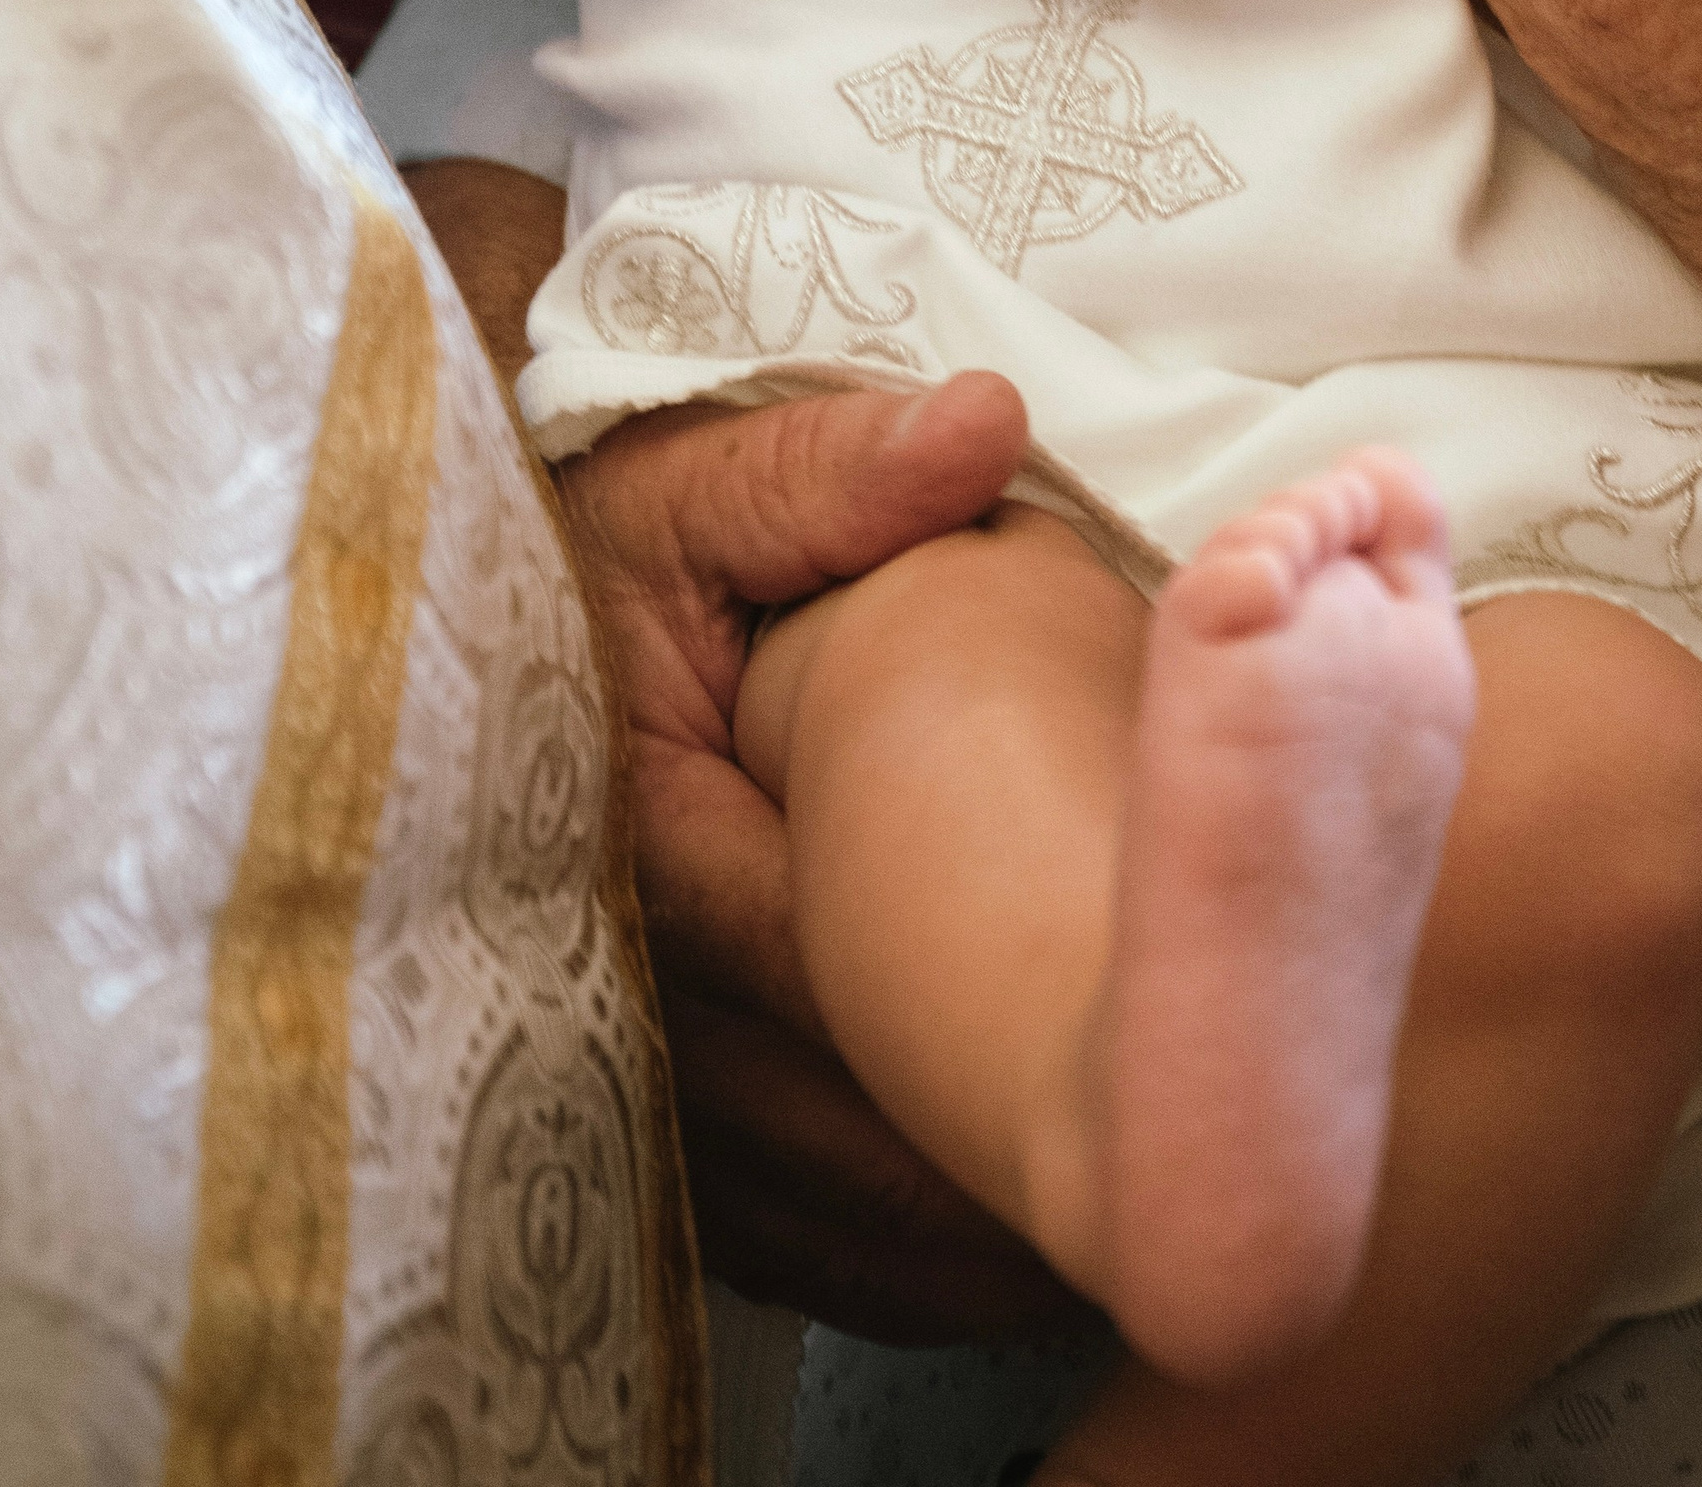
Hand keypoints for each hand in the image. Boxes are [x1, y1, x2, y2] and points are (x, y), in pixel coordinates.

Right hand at [555, 375, 1086, 1338]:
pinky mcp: (652, 1129)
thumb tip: (978, 434)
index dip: (983, 985)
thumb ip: (832, 471)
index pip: (822, 935)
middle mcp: (627, 973)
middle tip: (1180, 1158)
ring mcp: (631, 1071)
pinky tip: (1013, 1258)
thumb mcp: (704, 480)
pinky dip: (898, 1267)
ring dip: (958, 1231)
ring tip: (1130, 1230)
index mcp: (644, 815)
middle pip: (829, 1112)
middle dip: (992, 1149)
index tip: (1147, 996)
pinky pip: (784, 1243)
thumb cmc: (624, 550)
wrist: (521, 617)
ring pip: (810, 1208)